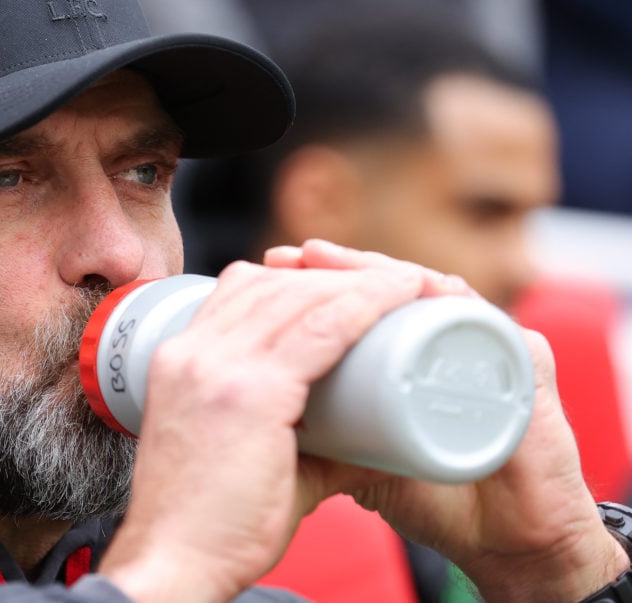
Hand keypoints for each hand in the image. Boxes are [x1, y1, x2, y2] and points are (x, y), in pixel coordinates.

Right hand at [99, 242, 442, 601]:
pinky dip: (365, 304)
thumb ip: (302, 445)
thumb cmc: (208, 524)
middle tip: (386, 287)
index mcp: (178, 360)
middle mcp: (192, 352)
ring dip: (357, 282)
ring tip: (405, 286)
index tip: (343, 290)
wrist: (175, 565)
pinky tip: (400, 293)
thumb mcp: (242, 459)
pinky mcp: (251, 393)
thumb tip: (365, 442)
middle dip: (333, 274)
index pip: (238, 289)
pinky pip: (321, 328)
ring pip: (300, 296)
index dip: (296, 279)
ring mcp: (217, 367)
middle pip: (273, 283)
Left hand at [284, 240, 629, 602]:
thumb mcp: (367, 468)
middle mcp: (456, 339)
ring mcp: (493, 347)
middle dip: (340, 265)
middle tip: (294, 254)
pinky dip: (452, 299)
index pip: (370, 302)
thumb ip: (328, 444)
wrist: (511, 544)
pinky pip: (489, 320)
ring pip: (434, 290)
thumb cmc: (442, 503)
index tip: (270, 268)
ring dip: (381, 270)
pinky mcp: (528, 365)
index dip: (319, 283)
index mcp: (419, 354)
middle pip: (395, 285)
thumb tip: (273, 421)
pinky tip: (418, 285)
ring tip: (331, 258)